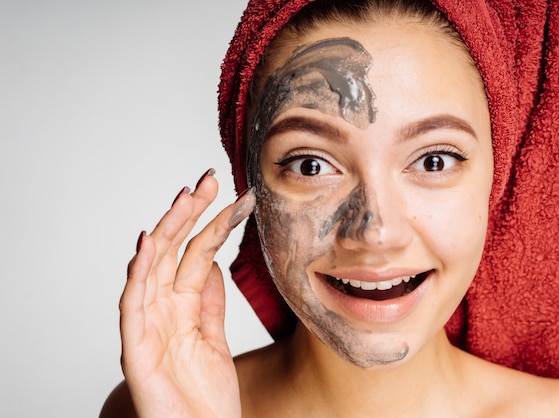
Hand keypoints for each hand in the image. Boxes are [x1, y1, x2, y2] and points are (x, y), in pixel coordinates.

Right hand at [119, 169, 253, 417]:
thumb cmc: (205, 396)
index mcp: (184, 305)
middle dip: (191, 214)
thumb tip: (214, 264)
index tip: (236, 197)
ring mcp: (148, 325)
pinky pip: (134, 305)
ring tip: (186, 198)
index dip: (213, 223)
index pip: (198, 253)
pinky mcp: (136, 348)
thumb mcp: (214, 338)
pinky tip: (150, 243)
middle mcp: (163, 308)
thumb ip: (210, 302)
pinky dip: (140, 274)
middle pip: (175, 251)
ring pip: (154, 268)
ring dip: (168, 231)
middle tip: (211, 181)